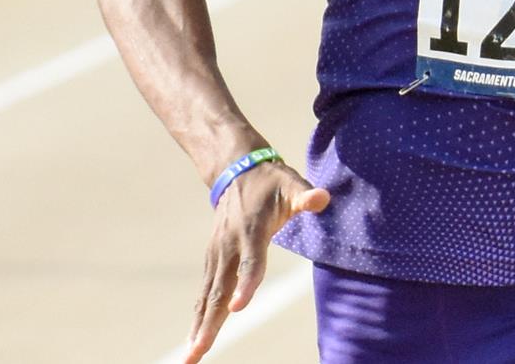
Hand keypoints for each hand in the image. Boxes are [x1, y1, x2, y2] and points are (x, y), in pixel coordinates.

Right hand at [182, 161, 330, 362]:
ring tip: (191, 357)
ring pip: (207, 297)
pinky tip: (194, 340)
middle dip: (209, 323)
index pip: (250, 262)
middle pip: (220, 290)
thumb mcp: (291, 183)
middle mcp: (228, 247)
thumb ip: (305, 195)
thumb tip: (323, 198)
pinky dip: (198, 317)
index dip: (246, 284)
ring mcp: (216, 255)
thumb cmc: (271, 182)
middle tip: (198, 351)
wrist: (236, 170)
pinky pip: (204, 293)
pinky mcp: (212, 260)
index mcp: (250, 231)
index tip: (237, 308)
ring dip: (199, 327)